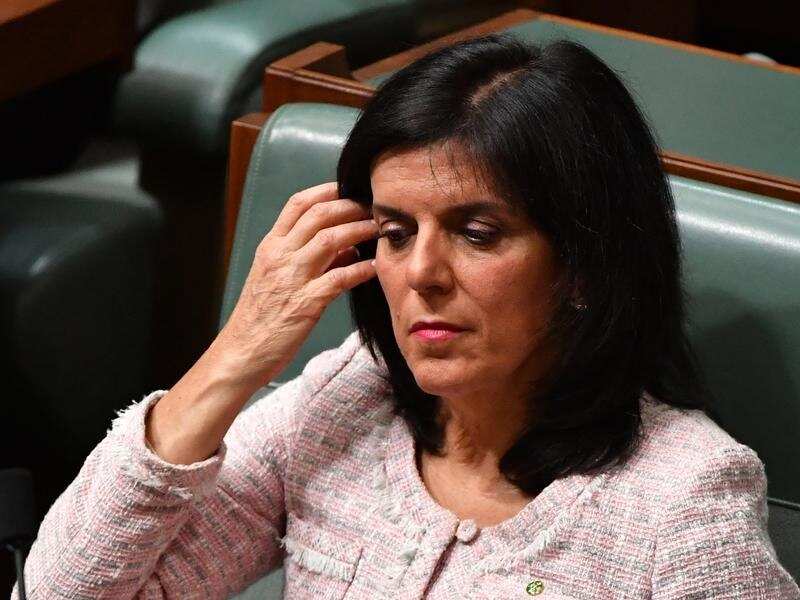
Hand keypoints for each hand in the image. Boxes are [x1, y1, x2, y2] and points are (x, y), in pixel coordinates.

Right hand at [214, 181, 377, 389]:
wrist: (240, 354)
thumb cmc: (260, 318)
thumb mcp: (275, 279)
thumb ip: (307, 259)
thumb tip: (346, 246)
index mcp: (270, 247)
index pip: (298, 203)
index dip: (327, 190)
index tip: (350, 187)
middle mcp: (279, 256)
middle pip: (319, 215)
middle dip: (351, 206)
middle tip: (373, 207)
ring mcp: (291, 279)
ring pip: (331, 239)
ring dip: (360, 230)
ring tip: (379, 230)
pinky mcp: (305, 304)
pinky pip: (340, 278)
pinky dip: (361, 269)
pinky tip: (375, 265)